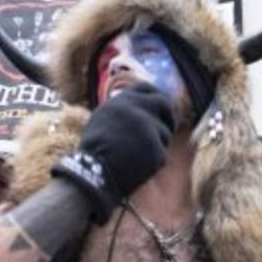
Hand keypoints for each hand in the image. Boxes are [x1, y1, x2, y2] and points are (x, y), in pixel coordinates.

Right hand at [52, 83, 173, 222]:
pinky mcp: (155, 148)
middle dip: (169, 116)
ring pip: (165, 133)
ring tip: (138, 157)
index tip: (160, 106)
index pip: (146, 88)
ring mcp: (148, 128)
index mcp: (121, 101)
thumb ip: (122, 109)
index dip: (156, 96)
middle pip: (163, 104)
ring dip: (158, 144)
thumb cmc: (94, 151)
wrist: (92, 172)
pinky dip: (154, 162)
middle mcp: (136, 109)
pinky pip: (162, 154)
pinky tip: (138, 168)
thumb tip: (140, 105)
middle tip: (169, 127)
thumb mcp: (102, 119)